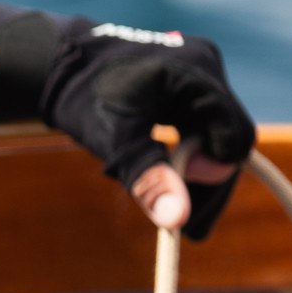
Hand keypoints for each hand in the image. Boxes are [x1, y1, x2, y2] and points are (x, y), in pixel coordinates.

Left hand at [0, 0, 254, 240]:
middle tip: (188, 231)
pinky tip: (170, 186)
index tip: (185, 200)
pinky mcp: (185, 82)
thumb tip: (177, 221)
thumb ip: (149, 179)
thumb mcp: (115, 142)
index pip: (236, 137)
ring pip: (214, 134)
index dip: (216, 175)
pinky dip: (187, 154)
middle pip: (228, 138)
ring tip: (175, 213)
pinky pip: (199, 124)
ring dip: (197, 173)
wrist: (55, 62)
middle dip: (207, 183)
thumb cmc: (82, 97)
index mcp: (197, 73)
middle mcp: (206, 66)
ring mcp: (197, 72)